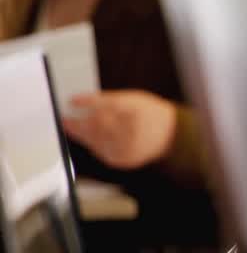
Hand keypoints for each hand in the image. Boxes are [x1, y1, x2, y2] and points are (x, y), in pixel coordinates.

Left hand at [62, 90, 177, 169]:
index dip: (86, 102)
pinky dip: (92, 143)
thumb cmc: (150, 114)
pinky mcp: (122, 159)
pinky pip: (100, 151)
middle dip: (78, 121)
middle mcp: (132, 130)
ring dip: (81, 133)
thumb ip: (110, 100)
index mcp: (137, 110)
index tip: (72, 100)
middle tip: (65, 118)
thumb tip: (83, 101)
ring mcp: (127, 147)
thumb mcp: (135, 99)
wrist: (169, 135)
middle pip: (97, 125)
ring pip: (95, 140)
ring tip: (71, 127)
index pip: (106, 105)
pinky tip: (88, 138)